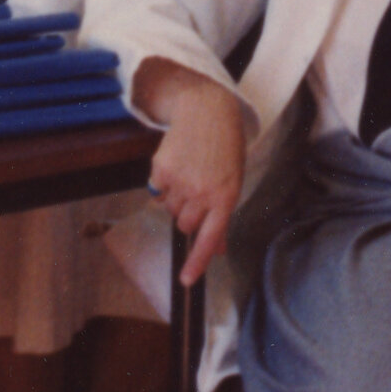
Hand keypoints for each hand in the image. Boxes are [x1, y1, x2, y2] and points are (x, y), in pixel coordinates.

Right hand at [139, 72, 247, 285]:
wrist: (208, 110)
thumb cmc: (225, 149)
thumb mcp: (233, 181)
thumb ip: (222, 217)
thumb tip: (217, 251)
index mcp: (225, 196)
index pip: (210, 237)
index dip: (197, 261)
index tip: (187, 281)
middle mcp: (202, 192)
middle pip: (185, 225)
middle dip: (188, 216)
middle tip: (197, 192)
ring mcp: (180, 182)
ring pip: (169, 210)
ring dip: (175, 200)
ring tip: (188, 173)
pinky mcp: (160, 170)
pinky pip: (156, 193)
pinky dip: (163, 185)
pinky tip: (176, 165)